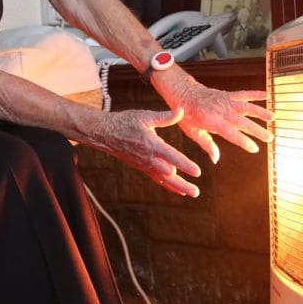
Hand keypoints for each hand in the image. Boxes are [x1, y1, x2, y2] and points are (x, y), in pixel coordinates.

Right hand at [71, 104, 201, 196]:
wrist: (105, 133)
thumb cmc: (125, 122)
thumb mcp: (145, 116)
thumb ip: (164, 117)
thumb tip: (181, 110)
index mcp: (151, 144)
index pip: (172, 156)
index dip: (185, 164)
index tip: (197, 172)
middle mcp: (149, 158)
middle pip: (169, 175)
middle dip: (183, 183)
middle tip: (196, 192)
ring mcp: (145, 164)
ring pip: (164, 180)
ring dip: (178, 187)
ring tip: (192, 193)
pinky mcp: (142, 167)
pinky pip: (157, 179)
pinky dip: (168, 185)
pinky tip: (179, 190)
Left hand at [153, 73, 271, 163]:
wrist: (183, 93)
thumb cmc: (186, 115)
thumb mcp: (193, 132)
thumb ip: (207, 145)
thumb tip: (216, 159)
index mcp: (211, 121)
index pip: (231, 133)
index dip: (243, 141)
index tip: (254, 148)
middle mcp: (220, 110)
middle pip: (242, 121)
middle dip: (257, 130)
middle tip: (270, 138)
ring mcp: (225, 101)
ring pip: (246, 107)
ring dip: (260, 112)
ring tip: (273, 118)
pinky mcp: (227, 95)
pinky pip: (243, 94)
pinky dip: (255, 94)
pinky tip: (266, 96)